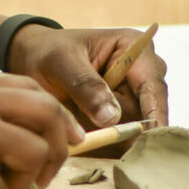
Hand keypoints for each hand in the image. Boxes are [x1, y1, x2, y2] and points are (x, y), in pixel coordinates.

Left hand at [9, 25, 168, 130]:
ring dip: (106, 133)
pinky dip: (102, 141)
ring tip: (76, 115)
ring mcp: (136, 98)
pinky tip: (82, 128)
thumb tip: (112, 117)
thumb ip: (85, 85)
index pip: (153, 85)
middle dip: (118, 124)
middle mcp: (143, 74)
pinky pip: (121, 140)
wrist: (35, 62)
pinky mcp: (125, 118)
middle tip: (83, 118)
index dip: (153, 112)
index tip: (147, 136)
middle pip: (146, 113)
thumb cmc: (50, 52)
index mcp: (135, 48)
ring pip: (134, 130)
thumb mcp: (61, 62)